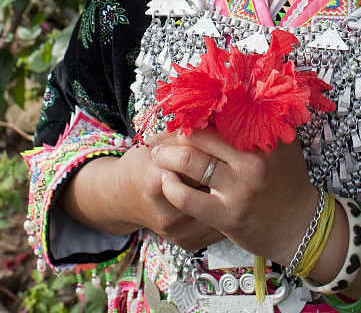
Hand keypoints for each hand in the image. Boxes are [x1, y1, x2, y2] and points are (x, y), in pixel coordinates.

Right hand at [58, 130, 223, 250]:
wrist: (122, 197)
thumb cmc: (143, 163)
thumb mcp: (159, 141)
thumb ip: (187, 132)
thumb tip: (220, 117)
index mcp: (158, 179)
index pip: (200, 162)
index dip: (219, 149)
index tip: (232, 140)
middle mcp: (168, 210)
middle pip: (213, 186)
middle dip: (228, 171)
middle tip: (239, 159)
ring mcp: (179, 231)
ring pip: (220, 207)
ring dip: (231, 192)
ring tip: (237, 175)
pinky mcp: (187, 243)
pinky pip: (218, 225)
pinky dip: (226, 209)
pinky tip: (229, 195)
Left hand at [151, 127, 318, 264]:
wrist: (300, 226)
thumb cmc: (286, 180)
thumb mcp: (282, 144)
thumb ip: (264, 119)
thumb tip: (236, 91)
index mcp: (265, 135)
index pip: (221, 113)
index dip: (197, 111)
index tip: (183, 111)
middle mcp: (253, 158)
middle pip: (200, 134)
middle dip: (176, 132)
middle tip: (163, 134)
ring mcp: (240, 187)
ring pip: (190, 162)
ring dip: (166, 156)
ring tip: (156, 154)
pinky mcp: (228, 214)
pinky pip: (189, 198)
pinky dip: (171, 187)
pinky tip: (166, 181)